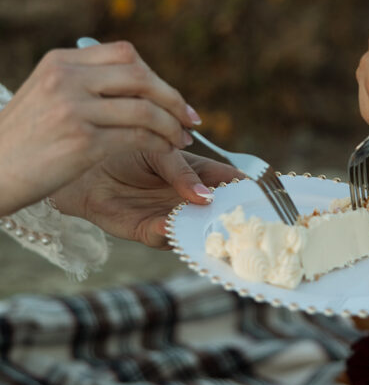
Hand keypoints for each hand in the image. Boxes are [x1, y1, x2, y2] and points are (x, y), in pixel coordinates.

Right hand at [0, 41, 199, 215]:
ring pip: (144, 108)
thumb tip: (132, 83)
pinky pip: (138, 137)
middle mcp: (66, 78)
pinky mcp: (82, 141)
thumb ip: (81, 84)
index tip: (171, 96)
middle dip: (172, 98)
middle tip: (190, 119)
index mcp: (60, 61)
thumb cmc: (19, 143)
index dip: (156, 75)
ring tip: (180, 139)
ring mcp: (74, 108)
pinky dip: (159, 143)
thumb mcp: (43, 96)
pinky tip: (165, 151)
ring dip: (171, 125)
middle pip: (140, 75)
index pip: (124, 54)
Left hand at [52, 150, 240, 248]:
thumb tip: (207, 197)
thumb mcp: (160, 151)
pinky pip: (161, 237)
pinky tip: (169, 225)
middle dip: (232, 221)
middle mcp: (190, 200)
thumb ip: (183, 172)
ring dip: (201, 231)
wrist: (85, 163)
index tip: (267, 199)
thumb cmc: (125, 147)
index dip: (250, 191)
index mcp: (201, 173)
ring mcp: (170, 217)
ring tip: (210, 227)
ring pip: (195, 231)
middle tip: (245, 224)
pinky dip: (167, 234)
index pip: (233, 183)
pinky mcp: (145, 231)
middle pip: (219, 215)